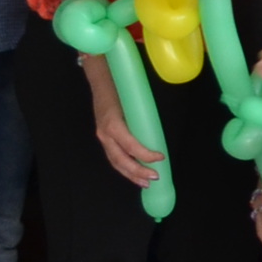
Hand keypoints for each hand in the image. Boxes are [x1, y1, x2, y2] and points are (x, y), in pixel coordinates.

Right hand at [86, 59, 159, 186]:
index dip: (145, 155)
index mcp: (113, 125)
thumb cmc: (120, 87)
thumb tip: (158, 132)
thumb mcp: (133, 101)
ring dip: (130, 174)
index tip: (161, 158)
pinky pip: (113, 156)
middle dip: (137, 172)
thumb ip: (143, 117)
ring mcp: (102, 136)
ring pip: (115, 161)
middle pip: (120, 160)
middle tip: (154, 178)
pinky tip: (133, 173)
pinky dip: (123, 167)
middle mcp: (105, 133)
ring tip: (145, 183)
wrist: (101, 78)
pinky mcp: (103, 136)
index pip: (130, 146)